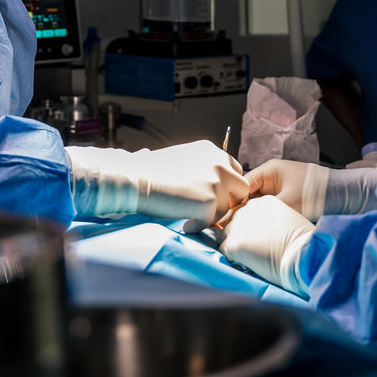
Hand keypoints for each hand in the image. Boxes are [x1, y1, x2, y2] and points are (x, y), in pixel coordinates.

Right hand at [67, 142, 247, 223]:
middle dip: (228, 200)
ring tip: (190, 215)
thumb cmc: (152, 170)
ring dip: (212, 214)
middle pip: (241, 188)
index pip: (235, 170)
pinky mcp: (209, 203)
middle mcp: (219, 164)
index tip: (212, 194)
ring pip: (227, 208)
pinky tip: (185, 224)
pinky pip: (212, 222)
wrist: (136, 177)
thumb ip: (202, 167)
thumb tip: (212, 182)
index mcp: (213, 150)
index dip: (226, 185)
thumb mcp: (183, 157)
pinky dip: (198, 225)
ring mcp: (217, 183)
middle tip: (208, 209)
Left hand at [218, 195, 313, 294]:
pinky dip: (232, 257)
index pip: (245, 210)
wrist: (302, 255)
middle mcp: (246, 209)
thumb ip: (270, 220)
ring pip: (225, 234)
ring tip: (248, 256)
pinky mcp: (233, 243)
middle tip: (251, 247)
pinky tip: (245, 262)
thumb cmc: (301, 242)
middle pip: (232, 220)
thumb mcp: (286, 220)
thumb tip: (263, 232)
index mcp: (262, 201)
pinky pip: (224, 249)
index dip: (248, 224)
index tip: (256, 236)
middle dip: (238, 233)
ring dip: (234, 244)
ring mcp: (237, 226)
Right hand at [239, 159, 376, 220]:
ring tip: (240, 231)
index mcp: (269, 171)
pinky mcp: (286, 199)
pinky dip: (263, 218)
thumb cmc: (315, 193)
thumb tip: (244, 221)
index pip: (242, 185)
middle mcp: (271, 177)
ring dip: (251, 215)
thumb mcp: (287, 202)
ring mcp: (278, 188)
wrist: (343, 195)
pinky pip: (268, 208)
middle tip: (229, 227)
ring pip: (257, 203)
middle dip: (240, 210)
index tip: (223, 218)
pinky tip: (257, 230)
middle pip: (247, 194)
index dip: (232, 201)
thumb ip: (264, 210)